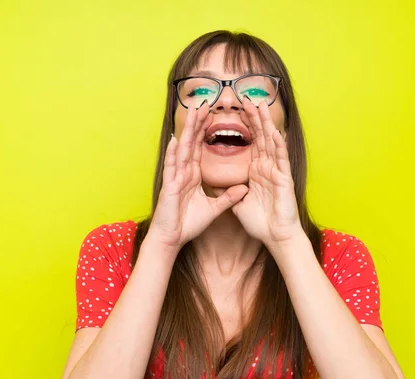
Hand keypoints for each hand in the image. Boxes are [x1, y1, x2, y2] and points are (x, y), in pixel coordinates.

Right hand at [148, 102, 248, 249]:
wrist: (172, 238)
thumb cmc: (187, 224)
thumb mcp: (214, 209)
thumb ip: (228, 197)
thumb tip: (244, 188)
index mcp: (192, 175)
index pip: (200, 148)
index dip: (205, 131)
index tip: (212, 115)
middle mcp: (183, 172)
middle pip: (191, 143)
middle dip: (197, 123)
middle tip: (204, 103)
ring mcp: (175, 178)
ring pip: (182, 149)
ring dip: (187, 130)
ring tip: (193, 112)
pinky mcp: (169, 187)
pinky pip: (172, 167)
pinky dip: (173, 153)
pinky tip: (176, 139)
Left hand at [232, 97, 303, 245]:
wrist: (275, 236)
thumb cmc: (260, 222)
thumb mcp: (238, 203)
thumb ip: (229, 191)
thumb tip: (216, 182)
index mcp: (257, 171)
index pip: (250, 143)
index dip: (244, 127)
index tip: (238, 111)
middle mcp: (267, 167)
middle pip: (260, 137)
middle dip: (254, 117)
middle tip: (247, 98)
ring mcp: (276, 171)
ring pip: (270, 142)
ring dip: (265, 123)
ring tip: (260, 105)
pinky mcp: (284, 178)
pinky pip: (280, 158)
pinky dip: (277, 144)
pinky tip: (273, 130)